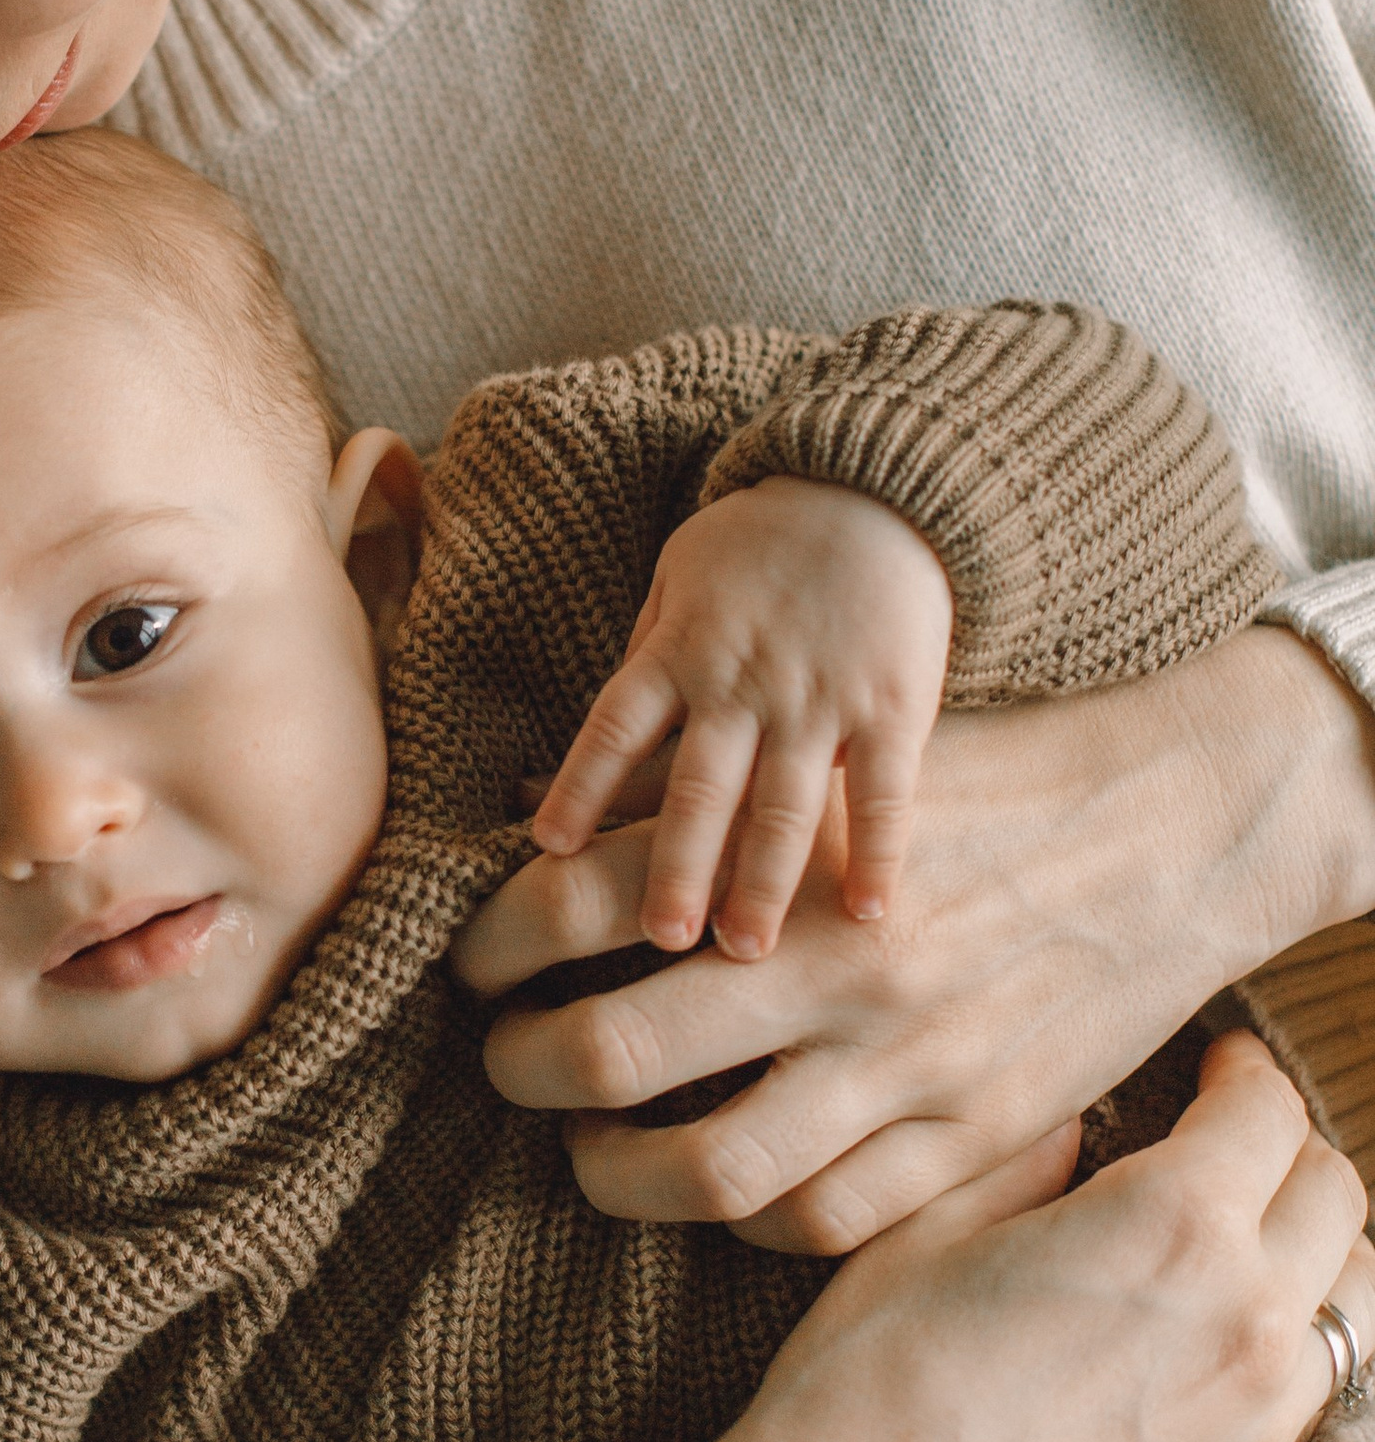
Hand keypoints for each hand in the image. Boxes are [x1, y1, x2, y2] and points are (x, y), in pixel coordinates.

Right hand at [349, 1032, 1374, 1441]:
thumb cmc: (858, 1393)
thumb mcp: (921, 1237)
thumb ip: (1020, 1167)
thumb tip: (1069, 1135)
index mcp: (1172, 1225)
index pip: (1265, 1113)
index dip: (1240, 1075)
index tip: (1215, 1069)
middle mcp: (1249, 1320)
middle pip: (1333, 1196)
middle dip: (1285, 1151)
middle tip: (1228, 1145)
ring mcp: (1258, 1425)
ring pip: (1350, 1302)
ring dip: (1312, 1253)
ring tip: (1243, 1245)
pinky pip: (1313, 1399)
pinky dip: (1292, 1349)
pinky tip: (1219, 1347)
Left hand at [456, 626, 1374, 1251]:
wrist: (1179, 829)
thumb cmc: (991, 785)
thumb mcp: (842, 767)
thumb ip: (702, 804)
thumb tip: (532, 814)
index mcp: (792, 853)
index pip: (577, 901)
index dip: (490, 942)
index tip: (472, 962)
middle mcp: (838, 965)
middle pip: (611, 1050)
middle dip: (519, 1066)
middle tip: (502, 1059)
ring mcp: (908, 1063)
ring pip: (704, 1168)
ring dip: (608, 1171)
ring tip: (584, 1150)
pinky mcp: (973, 1135)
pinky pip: (820, 1218)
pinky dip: (741, 1218)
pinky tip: (712, 1183)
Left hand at [530, 480, 950, 955]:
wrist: (875, 489)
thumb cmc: (760, 542)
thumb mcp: (678, 575)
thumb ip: (645, 657)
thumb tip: (596, 740)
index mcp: (681, 650)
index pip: (616, 726)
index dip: (582, 786)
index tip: (549, 850)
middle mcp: (743, 681)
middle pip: (700, 786)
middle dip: (678, 867)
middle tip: (661, 940)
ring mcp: (819, 697)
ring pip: (784, 803)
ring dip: (764, 882)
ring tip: (744, 952)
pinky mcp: (893, 704)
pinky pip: (884, 791)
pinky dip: (878, 853)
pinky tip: (869, 914)